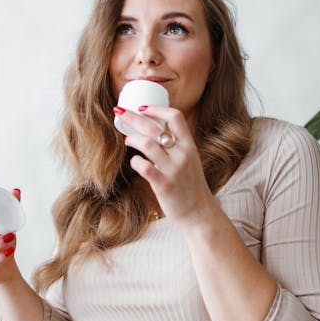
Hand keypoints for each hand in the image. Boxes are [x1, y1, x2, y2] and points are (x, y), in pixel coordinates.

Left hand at [116, 106, 216, 227]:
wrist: (200, 213)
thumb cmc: (191, 186)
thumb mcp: (189, 160)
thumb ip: (176, 146)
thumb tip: (155, 130)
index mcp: (189, 145)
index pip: (175, 117)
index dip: (156, 109)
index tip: (142, 107)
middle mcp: (182, 154)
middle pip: (155, 127)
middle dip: (133, 117)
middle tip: (120, 111)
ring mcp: (173, 169)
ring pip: (148, 144)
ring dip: (133, 139)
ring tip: (127, 140)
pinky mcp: (164, 185)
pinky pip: (144, 167)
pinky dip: (135, 162)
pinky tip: (135, 162)